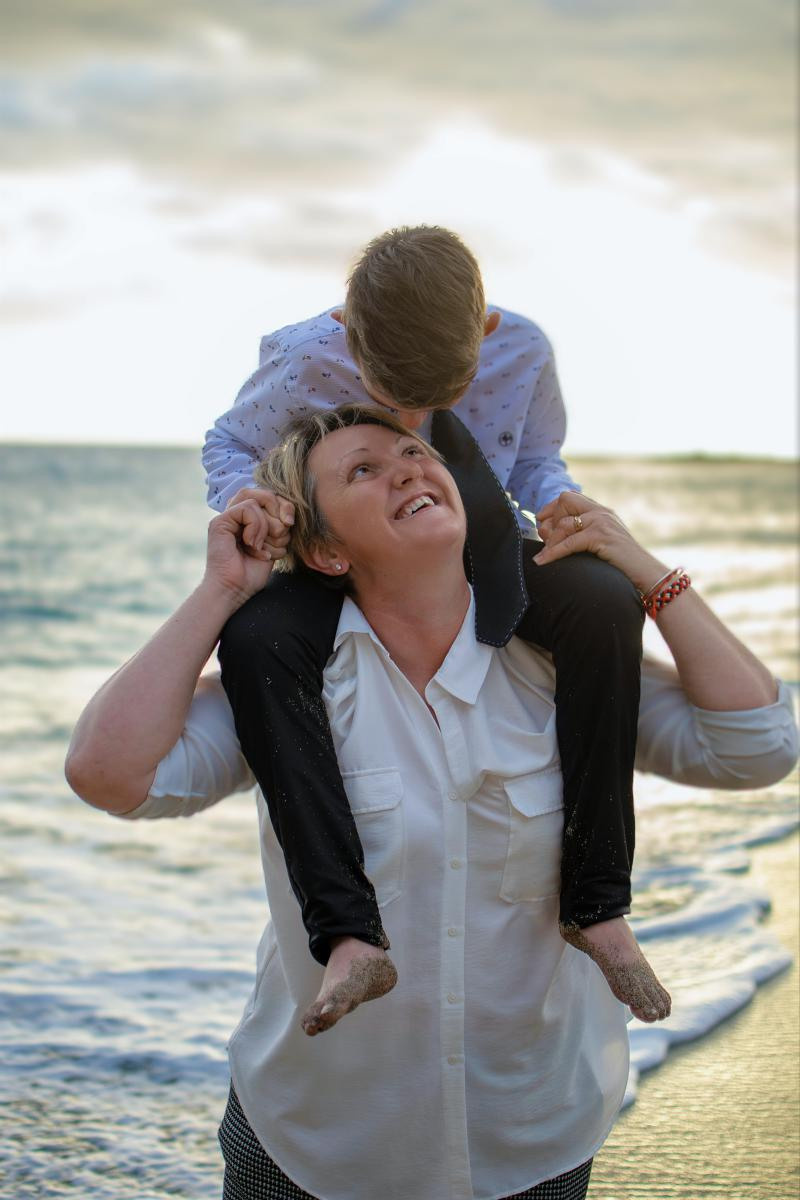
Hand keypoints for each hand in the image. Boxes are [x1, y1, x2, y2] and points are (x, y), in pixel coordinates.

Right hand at [204, 490, 293, 602]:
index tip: (290, 523)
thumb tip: (288, 515)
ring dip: (268, 526)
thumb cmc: (252, 573)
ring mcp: (227, 518)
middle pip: (264, 493)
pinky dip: (256, 527)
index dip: (284, 505)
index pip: (270, 497)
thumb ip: (278, 526)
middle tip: (283, 530)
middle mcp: (237, 515)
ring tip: (263, 547)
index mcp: (248, 519)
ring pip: (257, 501)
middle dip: (281, 509)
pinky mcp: (219, 522)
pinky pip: (247, 509)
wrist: (234, 590)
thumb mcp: (273, 545)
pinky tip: (252, 546)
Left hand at [534, 491, 666, 594]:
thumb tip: (549, 534)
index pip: (569, 496)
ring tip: (543, 555)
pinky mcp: (601, 536)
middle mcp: (601, 512)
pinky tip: (542, 561)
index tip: (542, 522)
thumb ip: (583, 534)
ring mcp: (602, 522)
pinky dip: (553, 553)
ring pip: (564, 523)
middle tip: (544, 538)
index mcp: (602, 511)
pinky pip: (569, 542)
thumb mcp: (601, 543)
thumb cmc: (622, 564)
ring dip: (550, 540)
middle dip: (550, 518)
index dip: (552, 507)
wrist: (646, 572)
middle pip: (565, 500)